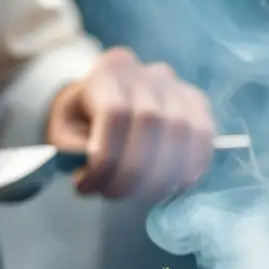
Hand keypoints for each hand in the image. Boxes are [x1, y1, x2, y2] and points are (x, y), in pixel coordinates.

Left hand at [45, 47, 215, 198]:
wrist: (105, 103)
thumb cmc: (82, 123)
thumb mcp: (63, 133)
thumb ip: (74, 150)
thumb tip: (95, 167)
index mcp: (108, 73)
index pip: (115, 113)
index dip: (105, 159)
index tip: (87, 185)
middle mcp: (148, 74)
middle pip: (151, 122)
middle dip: (132, 172)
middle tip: (113, 194)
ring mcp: (179, 89)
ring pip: (182, 131)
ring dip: (161, 176)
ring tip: (139, 194)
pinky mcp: (199, 107)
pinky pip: (204, 139)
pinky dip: (189, 170)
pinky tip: (167, 187)